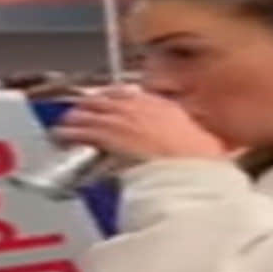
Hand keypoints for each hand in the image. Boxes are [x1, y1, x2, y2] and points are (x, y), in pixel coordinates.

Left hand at [54, 87, 226, 162]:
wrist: (190, 175)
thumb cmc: (200, 169)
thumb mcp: (206, 150)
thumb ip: (196, 146)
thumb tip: (210, 154)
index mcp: (169, 109)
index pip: (138, 96)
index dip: (120, 99)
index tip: (113, 102)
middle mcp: (145, 107)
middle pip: (112, 99)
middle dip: (94, 103)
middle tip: (83, 110)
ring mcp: (126, 119)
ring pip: (94, 110)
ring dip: (78, 115)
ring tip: (67, 123)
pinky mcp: (110, 134)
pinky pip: (85, 128)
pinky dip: (71, 130)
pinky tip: (62, 135)